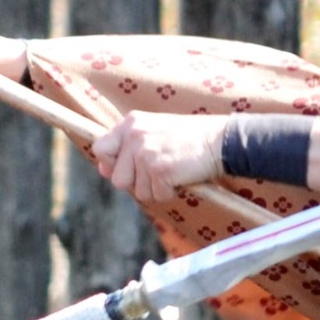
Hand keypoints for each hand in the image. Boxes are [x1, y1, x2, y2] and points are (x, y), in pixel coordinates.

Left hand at [91, 111, 223, 201]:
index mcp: (131, 123)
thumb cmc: (189, 139)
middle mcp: (134, 135)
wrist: (220, 140)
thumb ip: (127, 149)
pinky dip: (170, 192)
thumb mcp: (154, 133)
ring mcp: (146, 152)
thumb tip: (103, 170)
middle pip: (118, 179)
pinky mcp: (159, 169)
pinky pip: (156, 195)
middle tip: (159, 171)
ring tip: (172, 172)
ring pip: (137, 191)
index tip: (128, 167)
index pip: (100, 148)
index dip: (110, 164)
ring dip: (155, 189)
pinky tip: (181, 176)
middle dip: (138, 183)